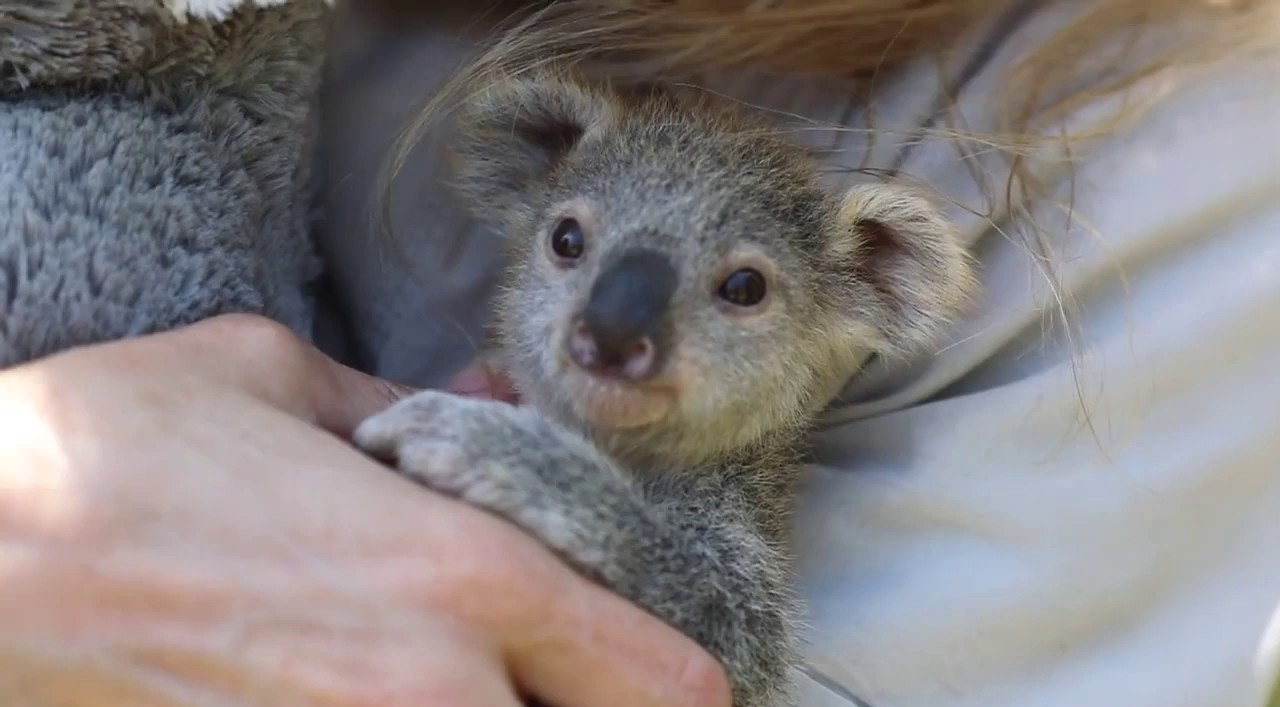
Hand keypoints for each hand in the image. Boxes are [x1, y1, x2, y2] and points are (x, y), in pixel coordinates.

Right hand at [0, 315, 730, 706]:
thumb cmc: (113, 451)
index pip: (661, 677)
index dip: (688, 684)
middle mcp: (432, 693)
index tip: (680, 674)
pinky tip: (388, 689)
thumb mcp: (278, 382)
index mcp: (460, 576)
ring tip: (497, 677)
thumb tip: (485, 404)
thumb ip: (414, 411)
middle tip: (581, 672)